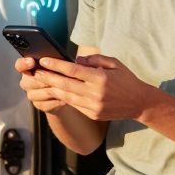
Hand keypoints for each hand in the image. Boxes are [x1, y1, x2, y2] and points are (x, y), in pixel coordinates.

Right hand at [13, 56, 66, 112]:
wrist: (68, 92)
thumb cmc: (63, 73)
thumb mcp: (61, 65)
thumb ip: (57, 61)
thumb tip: (66, 59)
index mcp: (29, 68)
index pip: (20, 65)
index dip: (23, 63)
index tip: (32, 61)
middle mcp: (27, 81)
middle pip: (27, 81)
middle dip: (41, 79)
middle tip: (54, 77)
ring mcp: (32, 94)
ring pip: (35, 94)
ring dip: (49, 91)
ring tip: (62, 89)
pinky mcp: (39, 105)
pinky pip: (44, 105)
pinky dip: (54, 102)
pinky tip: (64, 100)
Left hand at [32, 54, 156, 121]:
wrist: (139, 103)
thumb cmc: (125, 79)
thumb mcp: (114, 63)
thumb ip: (94, 60)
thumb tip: (75, 60)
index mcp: (100, 78)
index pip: (72, 70)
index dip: (56, 65)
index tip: (44, 60)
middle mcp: (95, 93)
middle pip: (65, 85)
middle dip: (48, 78)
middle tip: (36, 71)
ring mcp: (93, 106)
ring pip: (67, 97)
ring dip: (52, 89)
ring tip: (41, 82)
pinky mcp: (93, 115)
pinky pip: (74, 105)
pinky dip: (64, 98)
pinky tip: (56, 91)